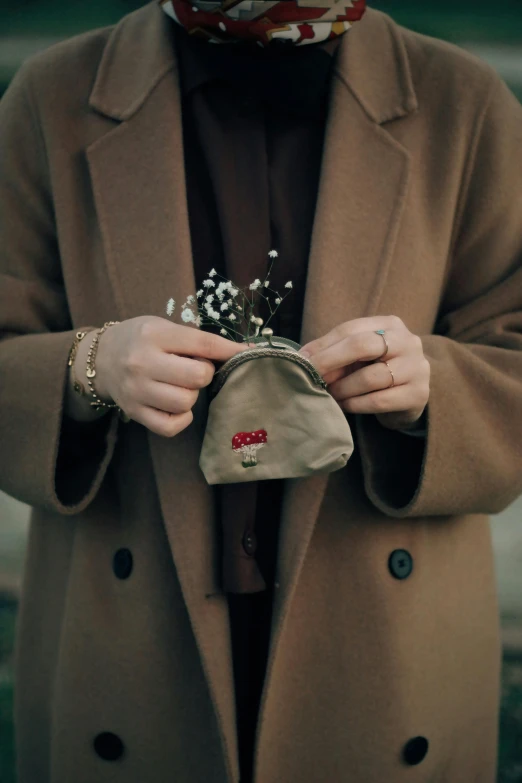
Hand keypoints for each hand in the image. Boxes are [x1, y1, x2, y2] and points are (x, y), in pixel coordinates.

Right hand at [95, 315, 245, 436]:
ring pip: (186, 402)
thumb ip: (197, 340)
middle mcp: (143, 362)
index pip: (203, 344)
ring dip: (191, 395)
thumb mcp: (164, 328)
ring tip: (180, 385)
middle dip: (204, 373)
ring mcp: (137, 390)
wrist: (101, 359)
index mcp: (155, 335)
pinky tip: (177, 406)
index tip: (247, 354)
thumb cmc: (141, 340)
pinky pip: (170, 426)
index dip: (230, 351)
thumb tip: (241, 352)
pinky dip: (181, 419)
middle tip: (194, 369)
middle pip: (197, 377)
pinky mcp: (135, 412)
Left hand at [300, 316, 429, 430]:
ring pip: (370, 377)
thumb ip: (334, 354)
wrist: (410, 396)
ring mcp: (416, 368)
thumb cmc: (377, 370)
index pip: (351, 330)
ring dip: (343, 388)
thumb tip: (304, 359)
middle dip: (330, 361)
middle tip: (311, 376)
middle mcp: (407, 342)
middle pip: (362, 346)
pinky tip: (344, 406)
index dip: (323, 345)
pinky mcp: (417, 394)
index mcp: (390, 325)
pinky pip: (378, 400)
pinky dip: (355, 404)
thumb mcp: (358, 357)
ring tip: (330, 395)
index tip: (301, 360)